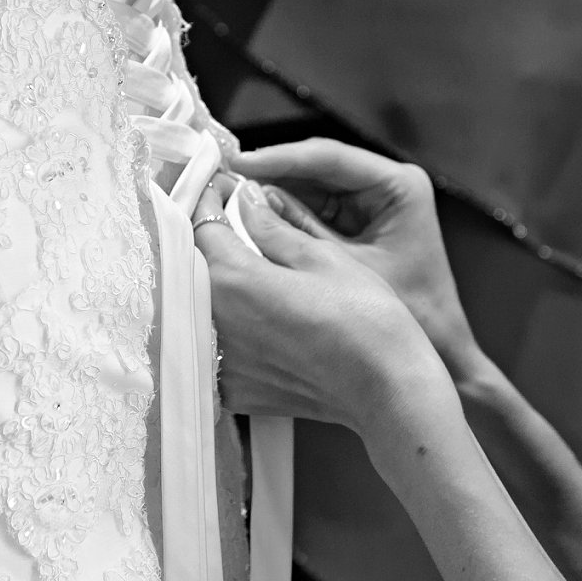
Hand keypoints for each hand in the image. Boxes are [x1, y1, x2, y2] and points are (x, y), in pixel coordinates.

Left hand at [194, 182, 451, 437]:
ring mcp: (222, 363)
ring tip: (247, 270)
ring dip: (214, 285)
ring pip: (201, 309)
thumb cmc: (366, 320)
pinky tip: (254, 320)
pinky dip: (225, 329)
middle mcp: (215, 323)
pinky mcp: (234, 391)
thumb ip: (272, 227)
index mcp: (234, 280)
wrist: (388, 389)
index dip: (213, 199)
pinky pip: (214, 349)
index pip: (203, 224)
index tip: (225, 189)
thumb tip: (246, 199)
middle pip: (193, 268)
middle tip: (234, 221)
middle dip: (210, 240)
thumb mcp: (322, 257)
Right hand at [227, 139, 478, 370]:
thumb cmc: (410, 316)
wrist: (439, 354)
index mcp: (399, 186)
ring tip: (227, 194)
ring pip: (311, 186)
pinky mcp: (359, 224)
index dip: (279, 159)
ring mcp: (373, 204)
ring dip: (273, 191)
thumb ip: (298, 232)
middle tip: (222, 175)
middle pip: (317, 166)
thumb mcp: (346, 269)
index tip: (238, 163)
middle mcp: (388, 186)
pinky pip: (314, 208)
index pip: (329, 157)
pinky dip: (285, 213)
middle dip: (271, 172)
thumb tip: (248, 200)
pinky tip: (250, 218)